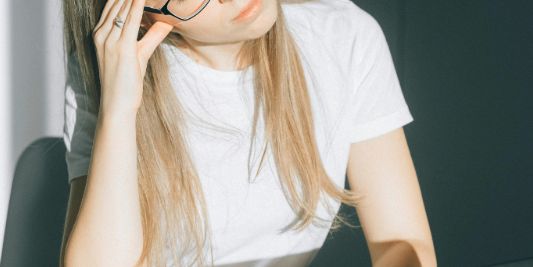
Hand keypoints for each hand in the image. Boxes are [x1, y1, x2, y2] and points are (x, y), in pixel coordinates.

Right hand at [92, 0, 173, 116]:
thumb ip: (151, 37)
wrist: (117, 104)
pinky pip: (129, 21)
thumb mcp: (140, 54)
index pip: (112, 6)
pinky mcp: (121, 48)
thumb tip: (165, 24)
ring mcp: (109, 41)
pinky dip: (137, 7)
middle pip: (115, 4)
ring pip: (122, 9)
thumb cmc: (126, 82)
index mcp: (100, 34)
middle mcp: (101, 35)